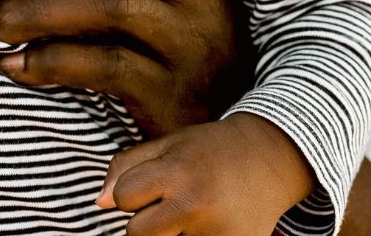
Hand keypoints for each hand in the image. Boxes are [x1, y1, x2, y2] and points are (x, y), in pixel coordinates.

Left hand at [97, 113, 314, 235]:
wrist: (269, 158)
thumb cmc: (210, 149)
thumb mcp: (168, 143)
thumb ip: (126, 167)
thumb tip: (100, 203)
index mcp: (177, 172)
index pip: (124, 197)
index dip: (131, 192)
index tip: (149, 186)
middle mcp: (196, 205)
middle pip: (136, 234)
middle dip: (145, 221)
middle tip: (170, 204)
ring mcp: (216, 235)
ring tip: (191, 215)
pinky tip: (206, 227)